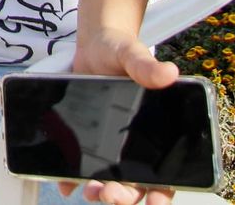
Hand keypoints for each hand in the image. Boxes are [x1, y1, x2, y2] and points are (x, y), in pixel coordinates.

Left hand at [58, 31, 180, 204]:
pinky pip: (83, 165)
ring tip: (90, 192)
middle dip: (125, 195)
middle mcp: (136, 142)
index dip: (162, 191)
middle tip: (112, 194)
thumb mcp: (131, 55)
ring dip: (102, 191)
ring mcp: (112, 142)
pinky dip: (73, 178)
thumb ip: (146, 67)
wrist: (92, 44)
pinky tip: (66, 184)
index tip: (153, 199)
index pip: (167, 171)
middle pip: (136, 182)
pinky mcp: (89, 137)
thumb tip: (168, 73)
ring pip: (111, 179)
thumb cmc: (119, 51)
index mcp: (156, 129)